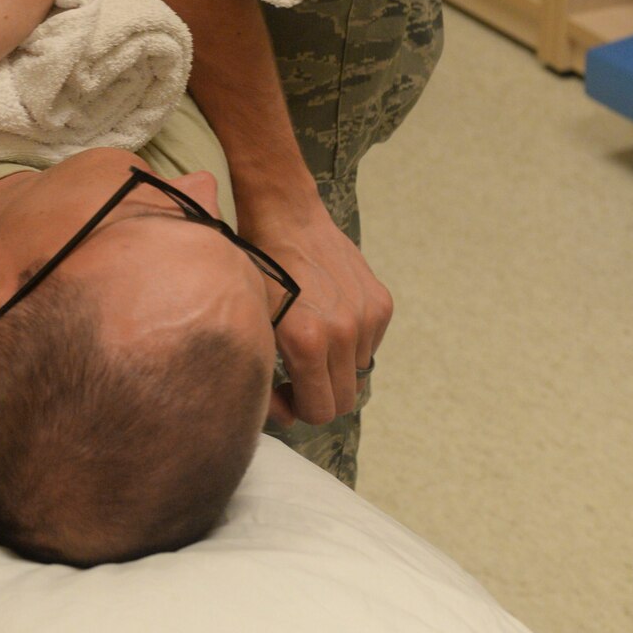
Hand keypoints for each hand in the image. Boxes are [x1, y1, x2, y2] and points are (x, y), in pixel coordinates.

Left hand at [238, 191, 392, 427]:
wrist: (286, 217)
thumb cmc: (258, 268)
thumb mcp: (251, 324)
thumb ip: (266, 375)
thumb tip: (288, 415)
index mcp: (307, 342)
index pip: (320, 412)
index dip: (300, 410)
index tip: (284, 392)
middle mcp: (343, 333)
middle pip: (344, 400)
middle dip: (319, 395)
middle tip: (296, 375)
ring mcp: (366, 316)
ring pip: (358, 373)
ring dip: (336, 368)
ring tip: (311, 342)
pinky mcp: (381, 302)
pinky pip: (370, 345)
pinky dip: (352, 343)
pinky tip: (327, 318)